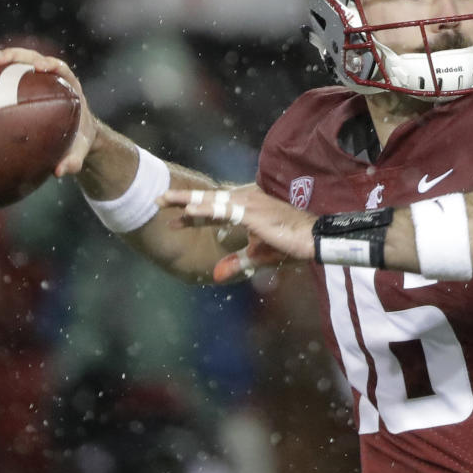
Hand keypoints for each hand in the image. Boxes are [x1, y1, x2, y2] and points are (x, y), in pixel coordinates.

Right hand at [0, 47, 97, 176]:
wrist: (75, 134)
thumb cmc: (78, 140)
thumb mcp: (79, 151)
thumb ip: (74, 160)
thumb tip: (59, 172)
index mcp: (68, 86)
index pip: (60, 68)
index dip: (50, 64)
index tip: (40, 67)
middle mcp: (50, 77)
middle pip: (30, 58)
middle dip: (12, 56)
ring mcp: (33, 78)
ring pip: (13, 63)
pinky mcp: (19, 83)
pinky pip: (1, 76)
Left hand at [159, 186, 315, 282]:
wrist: (314, 239)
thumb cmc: (291, 245)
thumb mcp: (258, 256)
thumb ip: (237, 261)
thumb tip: (217, 274)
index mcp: (248, 205)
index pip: (215, 206)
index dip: (193, 211)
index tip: (174, 215)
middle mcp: (247, 198)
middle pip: (208, 198)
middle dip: (182, 199)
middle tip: (158, 199)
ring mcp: (249, 204)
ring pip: (211, 201)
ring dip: (187, 201)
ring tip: (165, 200)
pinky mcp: (252, 213)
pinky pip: (223, 211)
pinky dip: (204, 210)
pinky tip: (188, 211)